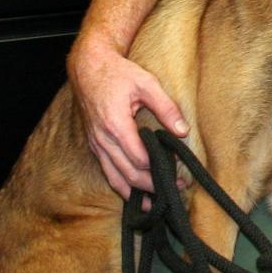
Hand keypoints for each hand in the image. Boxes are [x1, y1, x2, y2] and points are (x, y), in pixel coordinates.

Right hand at [68, 35, 188, 199]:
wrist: (88, 67)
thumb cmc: (118, 73)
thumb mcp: (146, 84)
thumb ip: (166, 108)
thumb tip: (183, 131)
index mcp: (116, 125)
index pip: (140, 159)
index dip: (160, 167)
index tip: (178, 168)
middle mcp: (103, 140)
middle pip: (129, 174)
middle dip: (152, 185)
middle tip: (175, 189)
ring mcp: (96, 144)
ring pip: (115, 178)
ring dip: (136, 193)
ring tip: (155, 204)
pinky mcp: (94, 144)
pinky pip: (107, 171)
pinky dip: (121, 185)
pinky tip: (134, 194)